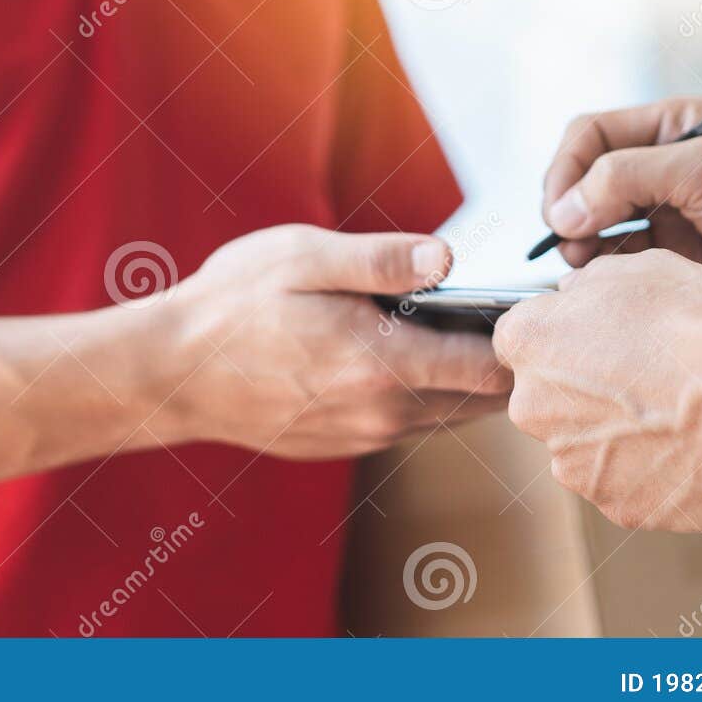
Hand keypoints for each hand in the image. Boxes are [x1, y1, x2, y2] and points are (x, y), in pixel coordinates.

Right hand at [160, 224, 512, 458]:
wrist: (167, 373)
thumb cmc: (232, 305)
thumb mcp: (304, 259)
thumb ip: (383, 259)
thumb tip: (451, 257)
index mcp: (383, 367)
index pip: (494, 369)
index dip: (523, 334)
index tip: (534, 298)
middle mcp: (383, 415)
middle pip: (483, 399)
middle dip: (505, 357)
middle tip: (508, 304)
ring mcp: (364, 438)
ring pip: (449, 414)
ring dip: (465, 377)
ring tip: (461, 322)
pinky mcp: (344, 445)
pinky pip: (409, 422)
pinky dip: (426, 392)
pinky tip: (405, 349)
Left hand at [492, 249, 701, 530]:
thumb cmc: (700, 325)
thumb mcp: (637, 269)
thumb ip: (588, 285)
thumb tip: (575, 294)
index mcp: (529, 341)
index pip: (522, 339)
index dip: (564, 336)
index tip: (601, 338)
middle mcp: (533, 407)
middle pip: (548, 397)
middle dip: (586, 388)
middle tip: (647, 375)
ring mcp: (573, 464)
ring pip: (586, 445)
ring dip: (619, 433)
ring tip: (678, 413)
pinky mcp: (617, 506)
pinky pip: (627, 483)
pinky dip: (653, 470)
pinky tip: (692, 446)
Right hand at [540, 96, 701, 302]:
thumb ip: (626, 178)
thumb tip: (563, 211)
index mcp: (676, 128)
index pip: (591, 135)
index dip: (565, 169)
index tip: (558, 212)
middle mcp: (668, 168)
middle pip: (586, 180)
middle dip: (568, 209)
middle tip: (566, 244)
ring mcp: (673, 217)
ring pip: (599, 225)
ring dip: (581, 244)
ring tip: (580, 269)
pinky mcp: (680, 264)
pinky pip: (623, 264)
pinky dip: (604, 273)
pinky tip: (603, 287)